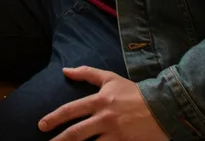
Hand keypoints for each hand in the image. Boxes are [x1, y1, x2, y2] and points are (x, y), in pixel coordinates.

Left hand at [39, 68, 166, 140]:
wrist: (163, 107)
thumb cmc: (133, 92)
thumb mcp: (109, 78)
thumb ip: (86, 73)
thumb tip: (65, 70)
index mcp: (99, 101)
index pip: (71, 110)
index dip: (54, 118)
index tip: (41, 125)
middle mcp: (105, 119)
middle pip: (77, 133)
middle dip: (60, 140)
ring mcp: (116, 134)